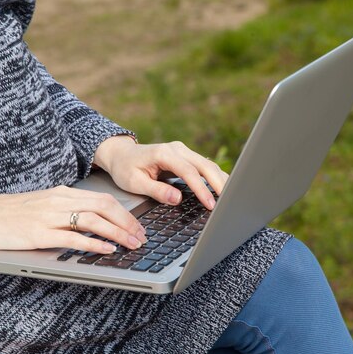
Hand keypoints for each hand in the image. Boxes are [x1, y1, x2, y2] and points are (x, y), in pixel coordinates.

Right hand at [0, 186, 146, 252]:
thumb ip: (65, 209)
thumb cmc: (9, 213)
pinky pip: (73, 237)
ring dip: (117, 233)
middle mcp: (59, 200)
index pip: (103, 199)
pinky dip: (94, 243)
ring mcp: (49, 216)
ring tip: (131, 244)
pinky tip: (106, 250)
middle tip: (142, 237)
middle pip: (104, 207)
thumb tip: (90, 222)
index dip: (125, 213)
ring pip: (93, 220)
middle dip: (128, 223)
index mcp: (61, 193)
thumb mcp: (41, 205)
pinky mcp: (39, 233)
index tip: (137, 226)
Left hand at [93, 136, 228, 208]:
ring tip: (231, 197)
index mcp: (163, 154)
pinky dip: (215, 177)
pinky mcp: (185, 156)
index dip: (201, 189)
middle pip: (204, 165)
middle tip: (228, 202)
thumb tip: (177, 198)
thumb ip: (156, 190)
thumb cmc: (125, 169)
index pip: (189, 172)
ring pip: (208, 164)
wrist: (121, 154)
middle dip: (218, 183)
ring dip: (220, 179)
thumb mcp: (134, 182)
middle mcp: (176, 149)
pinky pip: (204, 166)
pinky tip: (223, 188)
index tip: (210, 204)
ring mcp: (182, 151)